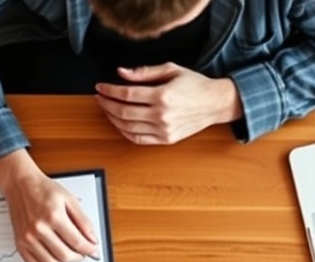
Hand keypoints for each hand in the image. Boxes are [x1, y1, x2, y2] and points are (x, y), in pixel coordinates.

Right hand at [0, 150, 98, 261]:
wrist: (20, 185)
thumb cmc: (43, 189)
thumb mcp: (69, 199)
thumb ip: (83, 221)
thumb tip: (92, 239)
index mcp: (53, 216)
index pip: (77, 242)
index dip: (89, 249)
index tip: (94, 251)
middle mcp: (39, 228)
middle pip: (65, 256)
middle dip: (79, 257)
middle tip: (83, 253)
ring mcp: (27, 238)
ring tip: (69, 254)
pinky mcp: (19, 243)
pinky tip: (54, 258)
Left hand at [95, 63, 242, 144]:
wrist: (214, 103)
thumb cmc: (195, 85)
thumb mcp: (171, 69)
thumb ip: (144, 72)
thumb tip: (121, 73)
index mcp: (162, 95)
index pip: (126, 93)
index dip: (109, 90)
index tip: (100, 87)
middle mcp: (162, 115)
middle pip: (123, 111)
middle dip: (106, 104)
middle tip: (100, 97)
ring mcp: (163, 130)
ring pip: (128, 127)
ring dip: (112, 118)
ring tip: (107, 109)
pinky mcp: (166, 139)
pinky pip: (138, 139)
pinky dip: (125, 132)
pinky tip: (120, 123)